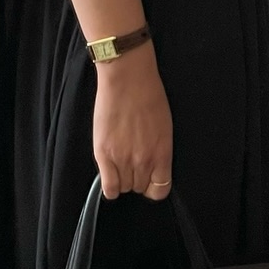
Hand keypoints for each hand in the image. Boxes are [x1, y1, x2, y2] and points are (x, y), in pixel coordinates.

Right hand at [91, 42, 173, 200]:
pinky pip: (109, 187)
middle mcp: (144, 161)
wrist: (127, 79)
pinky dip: (110, 186)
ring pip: (124, 188)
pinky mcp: (103, 155)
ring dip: (123, 179)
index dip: (154, 186)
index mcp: (162, 153)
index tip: (150, 180)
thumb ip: (159, 150)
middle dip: (137, 179)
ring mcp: (123, 159)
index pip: (161, 189)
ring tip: (120, 162)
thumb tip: (153, 167)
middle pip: (140, 188)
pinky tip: (110, 175)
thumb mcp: (164, 127)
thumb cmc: (149, 96)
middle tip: (132, 163)